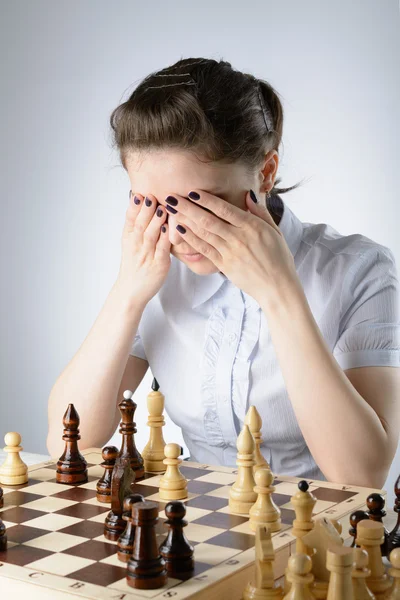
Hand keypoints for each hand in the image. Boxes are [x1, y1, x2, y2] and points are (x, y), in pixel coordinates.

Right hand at [116, 192, 170, 304]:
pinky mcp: (159, 265)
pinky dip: (165, 238)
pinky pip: (162, 249)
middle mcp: (136, 245)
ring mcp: (147, 255)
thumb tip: (139, 201)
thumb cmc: (134, 265)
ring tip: (161, 207)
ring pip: (150, 235)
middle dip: (146, 209)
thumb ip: (135, 224)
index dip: (134, 206)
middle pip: (140, 224)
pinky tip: (169, 228)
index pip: (130, 219)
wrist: (131, 291)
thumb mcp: (130, 243)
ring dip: (156, 221)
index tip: (139, 193)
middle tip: (152, 195)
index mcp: (128, 238)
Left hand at [159, 189, 299, 305]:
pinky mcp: (224, 265)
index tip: (191, 191)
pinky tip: (179, 230)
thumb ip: (260, 212)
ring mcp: (230, 252)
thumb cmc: (279, 258)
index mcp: (252, 226)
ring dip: (185, 220)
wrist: (277, 287)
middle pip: (208, 219)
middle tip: (171, 197)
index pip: (225, 209)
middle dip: (187, 207)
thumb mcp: (275, 231)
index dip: (207, 200)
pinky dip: (191, 239)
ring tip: (170, 211)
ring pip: (203, 233)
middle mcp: (239, 238)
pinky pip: (204, 250)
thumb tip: (248, 194)